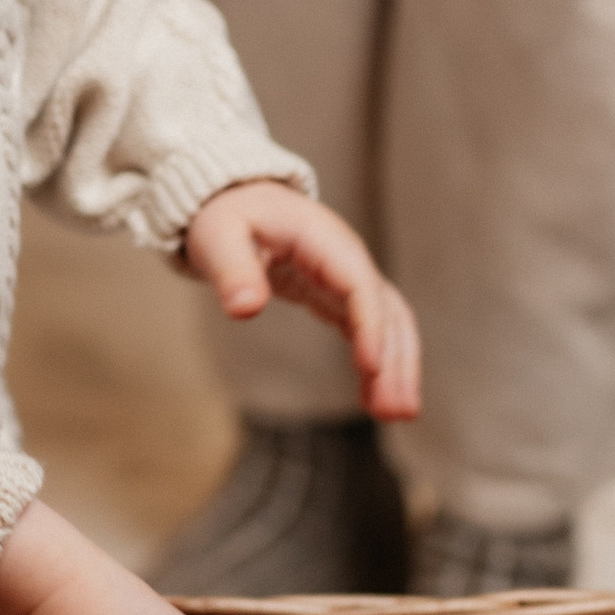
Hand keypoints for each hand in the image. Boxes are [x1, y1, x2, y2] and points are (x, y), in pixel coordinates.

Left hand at [180, 183, 419, 421]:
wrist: (233, 200)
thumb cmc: (225, 216)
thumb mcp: (217, 238)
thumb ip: (232, 272)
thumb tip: (245, 309)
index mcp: (321, 237)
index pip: (358, 282)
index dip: (369, 323)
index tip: (370, 366)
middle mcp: (345, 257)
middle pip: (386, 307)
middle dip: (395, 357)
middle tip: (396, 410)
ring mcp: (346, 276)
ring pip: (387, 322)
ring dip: (396, 366)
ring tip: (396, 414)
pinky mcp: (338, 295)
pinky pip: (368, 330)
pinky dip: (377, 364)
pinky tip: (374, 401)